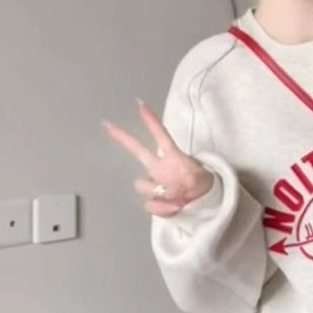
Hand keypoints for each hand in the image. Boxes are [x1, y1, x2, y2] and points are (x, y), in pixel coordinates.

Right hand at [104, 100, 214, 217]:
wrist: (204, 203)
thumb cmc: (201, 186)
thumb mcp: (201, 182)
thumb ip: (188, 183)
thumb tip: (172, 199)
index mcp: (173, 158)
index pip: (161, 137)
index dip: (152, 122)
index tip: (140, 104)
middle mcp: (159, 168)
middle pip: (138, 150)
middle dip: (124, 138)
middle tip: (107, 124)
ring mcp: (156, 183)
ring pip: (142, 186)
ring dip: (159, 193)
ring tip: (180, 197)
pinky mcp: (156, 201)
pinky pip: (150, 205)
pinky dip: (163, 209)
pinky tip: (176, 208)